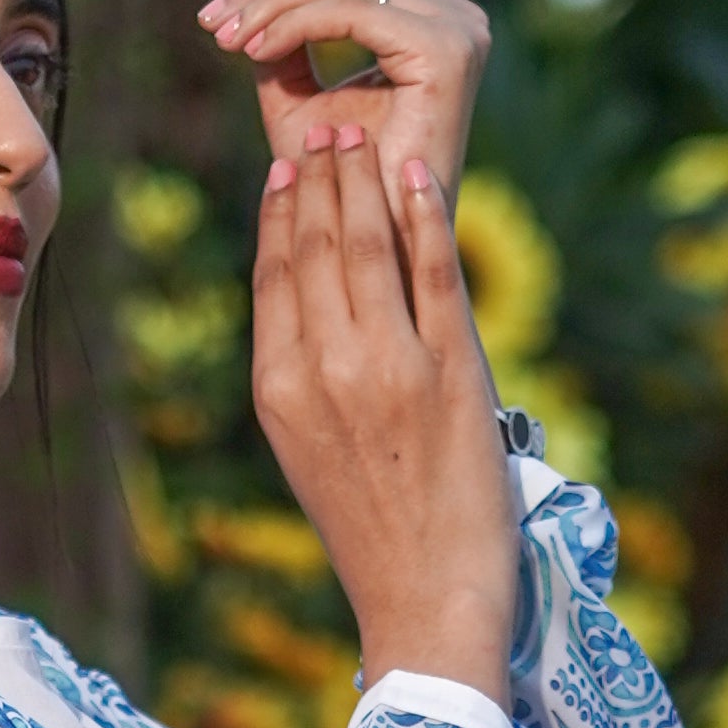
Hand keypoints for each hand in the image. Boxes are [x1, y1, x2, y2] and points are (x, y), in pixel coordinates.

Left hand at [199, 0, 492, 221]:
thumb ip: (276, 33)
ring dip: (270, 6)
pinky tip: (253, 50)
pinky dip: (296, 24)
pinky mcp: (448, 50)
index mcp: (425, 20)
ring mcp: (458, 29)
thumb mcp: (296, 100)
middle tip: (209, 18)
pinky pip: (354, 12)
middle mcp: (452, 16)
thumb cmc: (338, 194)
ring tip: (223, 37)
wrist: (378, 255)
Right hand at [248, 124, 517, 700]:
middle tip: (326, 125)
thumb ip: (305, 376)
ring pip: (368, 246)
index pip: (275, 276)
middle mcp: (326, 371)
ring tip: (362, 134)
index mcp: (280, 391)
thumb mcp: (310, 453)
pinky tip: (416, 172)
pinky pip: (433, 270)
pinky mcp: (452, 371)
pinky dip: (424, 213)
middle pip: (318, 247)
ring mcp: (390, 367)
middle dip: (321, 176)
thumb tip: (310, 306)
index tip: (286, 167)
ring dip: (364, 179)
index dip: (281, 212)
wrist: (424, 603)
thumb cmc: (373, 534)